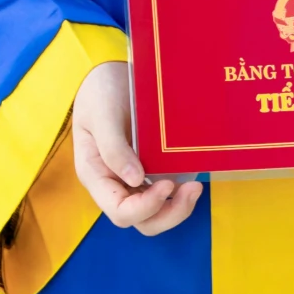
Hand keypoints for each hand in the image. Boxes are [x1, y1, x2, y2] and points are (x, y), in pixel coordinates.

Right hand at [72, 62, 201, 236]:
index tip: (167, 184)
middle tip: (192, 189)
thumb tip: (135, 179)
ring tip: (196, 187)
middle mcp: (116, 183)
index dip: (145, 207)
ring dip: (179, 207)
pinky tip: (195, 175)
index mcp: (97, 175)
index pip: (119, 211)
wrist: (109, 73)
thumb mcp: (102, 114)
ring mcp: (135, 178)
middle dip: (169, 213)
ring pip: (157, 212)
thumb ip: (113, 147)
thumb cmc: (99, 91)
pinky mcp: (153, 167)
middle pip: (143, 220)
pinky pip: (168, 192)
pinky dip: (182, 191)